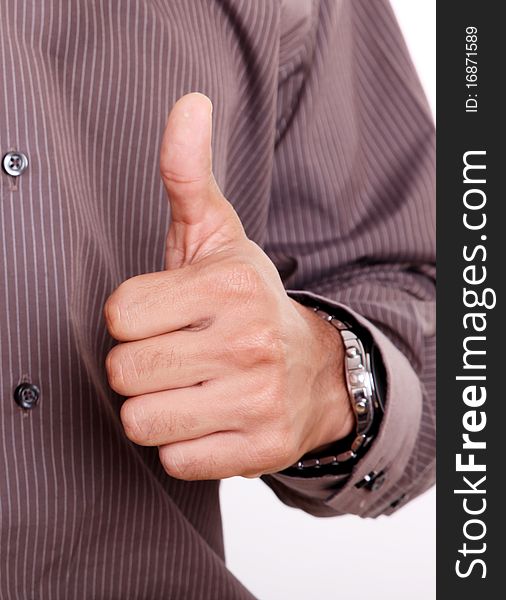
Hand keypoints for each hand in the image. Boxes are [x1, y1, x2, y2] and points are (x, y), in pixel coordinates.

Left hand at [104, 93, 353, 479]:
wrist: (315, 369)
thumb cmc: (248, 300)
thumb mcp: (218, 236)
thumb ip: (188, 174)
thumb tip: (187, 103)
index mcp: (227, 286)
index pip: (118, 315)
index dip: (131, 319)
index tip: (162, 316)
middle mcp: (247, 343)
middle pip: (124, 372)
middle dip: (139, 365)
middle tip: (175, 355)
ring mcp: (256, 401)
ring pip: (142, 422)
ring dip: (155, 408)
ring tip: (189, 388)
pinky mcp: (259, 450)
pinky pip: (174, 461)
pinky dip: (181, 445)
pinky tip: (209, 419)